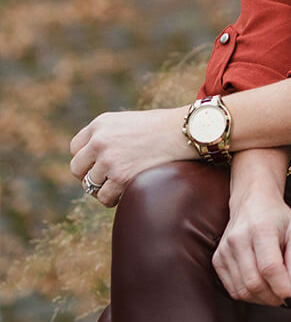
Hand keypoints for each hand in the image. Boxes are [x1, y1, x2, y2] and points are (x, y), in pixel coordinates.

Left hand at [70, 106, 192, 206]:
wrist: (183, 131)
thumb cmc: (162, 127)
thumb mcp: (128, 123)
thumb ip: (107, 136)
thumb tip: (93, 163)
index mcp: (100, 123)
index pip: (76, 148)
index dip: (86, 159)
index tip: (97, 165)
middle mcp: (99, 140)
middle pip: (77, 169)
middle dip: (90, 176)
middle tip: (107, 179)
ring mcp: (108, 159)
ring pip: (90, 186)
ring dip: (105, 188)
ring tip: (124, 182)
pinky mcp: (120, 177)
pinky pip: (104, 197)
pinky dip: (114, 198)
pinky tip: (128, 189)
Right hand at [212, 152, 290, 306]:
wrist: (252, 203)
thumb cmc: (279, 220)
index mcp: (261, 228)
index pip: (269, 267)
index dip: (282, 289)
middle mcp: (239, 238)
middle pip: (254, 283)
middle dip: (273, 297)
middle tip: (285, 296)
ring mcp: (225, 249)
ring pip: (242, 291)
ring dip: (262, 299)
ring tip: (274, 290)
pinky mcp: (217, 259)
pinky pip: (233, 290)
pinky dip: (249, 295)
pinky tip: (260, 285)